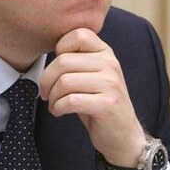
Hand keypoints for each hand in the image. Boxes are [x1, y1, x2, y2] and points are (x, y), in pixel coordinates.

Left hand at [39, 28, 147, 169]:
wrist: (123, 135)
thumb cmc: (100, 103)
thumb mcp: (91, 75)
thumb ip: (76, 60)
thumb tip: (50, 51)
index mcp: (106, 52)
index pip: (77, 34)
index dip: (60, 49)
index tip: (57, 69)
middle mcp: (110, 64)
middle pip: (63, 60)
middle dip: (47, 80)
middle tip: (46, 93)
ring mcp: (111, 83)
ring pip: (64, 81)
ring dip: (52, 96)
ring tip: (54, 104)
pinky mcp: (107, 104)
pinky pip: (71, 100)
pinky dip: (58, 107)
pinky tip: (59, 111)